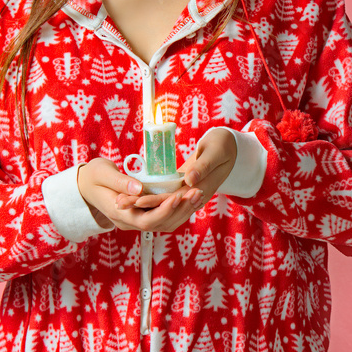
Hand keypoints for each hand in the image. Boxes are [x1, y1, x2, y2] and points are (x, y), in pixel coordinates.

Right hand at [77, 158, 204, 232]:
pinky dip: (177, 209)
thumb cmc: (92, 176)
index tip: (178, 196)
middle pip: (160, 225)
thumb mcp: (102, 173)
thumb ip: (119, 182)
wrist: (85, 185)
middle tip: (196, 192)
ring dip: (182, 210)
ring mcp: (135, 220)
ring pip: (164, 223)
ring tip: (198, 193)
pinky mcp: (142, 214)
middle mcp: (129, 222)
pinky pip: (163, 217)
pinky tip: (189, 196)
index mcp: (119, 214)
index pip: (146, 221)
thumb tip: (139, 188)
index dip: (164, 211)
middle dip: (180, 210)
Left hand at [112, 129, 237, 222]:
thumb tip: (189, 180)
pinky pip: (165, 196)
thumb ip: (203, 166)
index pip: (175, 200)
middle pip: (165, 206)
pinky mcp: (183, 187)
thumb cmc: (224, 145)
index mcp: (202, 189)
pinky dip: (149, 196)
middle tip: (119, 204)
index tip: (136, 201)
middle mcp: (193, 196)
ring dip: (143, 205)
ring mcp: (188, 193)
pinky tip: (133, 194)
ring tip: (121, 201)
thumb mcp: (215, 152)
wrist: (231, 147)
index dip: (155, 202)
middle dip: (142, 207)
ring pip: (163, 204)